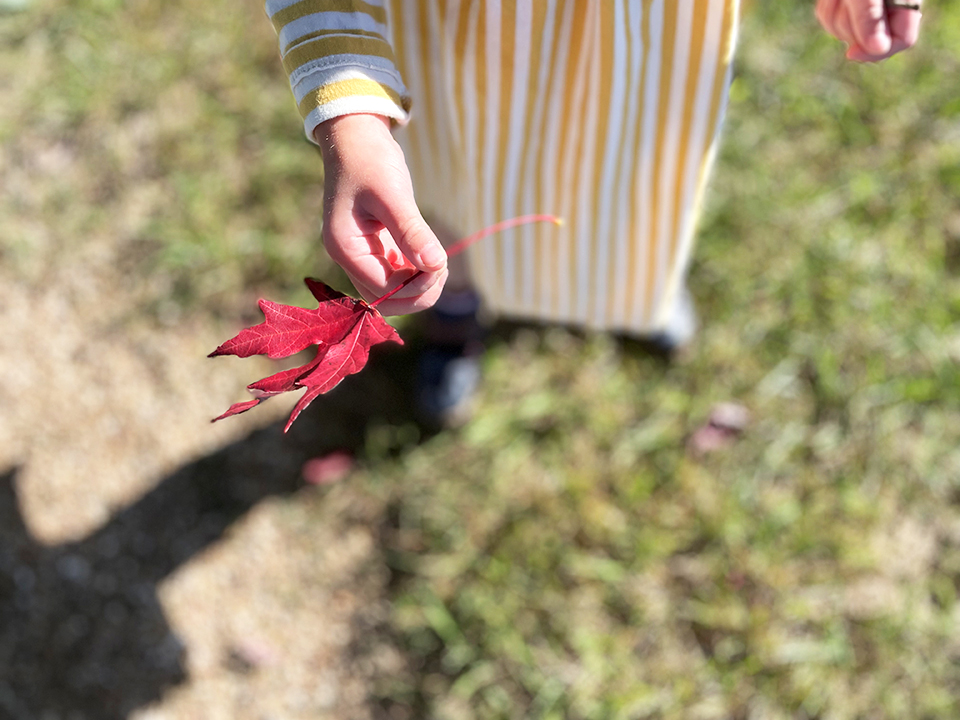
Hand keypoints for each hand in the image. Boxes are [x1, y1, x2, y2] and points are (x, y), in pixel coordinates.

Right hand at [315, 114, 447, 315]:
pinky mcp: (375, 247)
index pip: (383, 291)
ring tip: (439, 261)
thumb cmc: (369, 158)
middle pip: (385, 301)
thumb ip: (412, 231)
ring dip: (419, 286)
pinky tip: (430, 253)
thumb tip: (435, 265)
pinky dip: (416, 273)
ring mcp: (361, 254)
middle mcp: (349, 257)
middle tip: (442, 266)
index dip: (416, 286)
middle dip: (418, 293)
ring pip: (392, 292)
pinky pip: (396, 275)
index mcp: (345, 248)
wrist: (356, 135)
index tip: (440, 263)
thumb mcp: (392, 193)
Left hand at [815, 0, 921, 61]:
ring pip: (844, 31)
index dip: (878, 51)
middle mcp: (888, 8)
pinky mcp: (846, 7)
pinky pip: (830, 20)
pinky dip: (827, 8)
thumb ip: (870, 16)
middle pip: (867, 40)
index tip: (850, 54)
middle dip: (849, 24)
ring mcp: (866, 10)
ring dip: (835, 14)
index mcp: (904, 3)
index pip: (902, 40)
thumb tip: (878, 49)